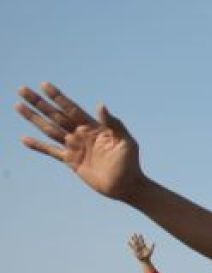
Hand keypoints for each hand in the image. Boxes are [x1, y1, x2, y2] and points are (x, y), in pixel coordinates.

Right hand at [16, 83, 145, 200]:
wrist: (126, 186)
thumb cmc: (130, 163)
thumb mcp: (126, 141)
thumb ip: (114, 123)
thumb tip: (100, 105)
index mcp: (93, 127)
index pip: (71, 108)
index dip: (58, 97)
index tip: (44, 84)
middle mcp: (81, 134)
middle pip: (55, 115)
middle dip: (39, 102)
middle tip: (22, 89)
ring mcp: (74, 147)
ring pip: (49, 130)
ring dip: (34, 118)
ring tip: (18, 106)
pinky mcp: (71, 161)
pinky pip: (51, 151)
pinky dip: (38, 146)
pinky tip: (25, 139)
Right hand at [128, 233, 154, 262]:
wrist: (145, 259)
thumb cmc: (148, 255)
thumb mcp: (151, 251)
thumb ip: (152, 247)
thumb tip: (154, 243)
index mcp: (143, 246)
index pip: (142, 240)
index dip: (141, 237)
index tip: (140, 234)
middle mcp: (140, 246)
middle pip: (138, 241)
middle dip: (136, 237)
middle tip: (134, 233)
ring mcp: (137, 248)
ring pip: (135, 243)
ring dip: (133, 240)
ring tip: (131, 236)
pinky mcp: (135, 250)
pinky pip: (132, 247)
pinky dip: (130, 245)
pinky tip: (128, 242)